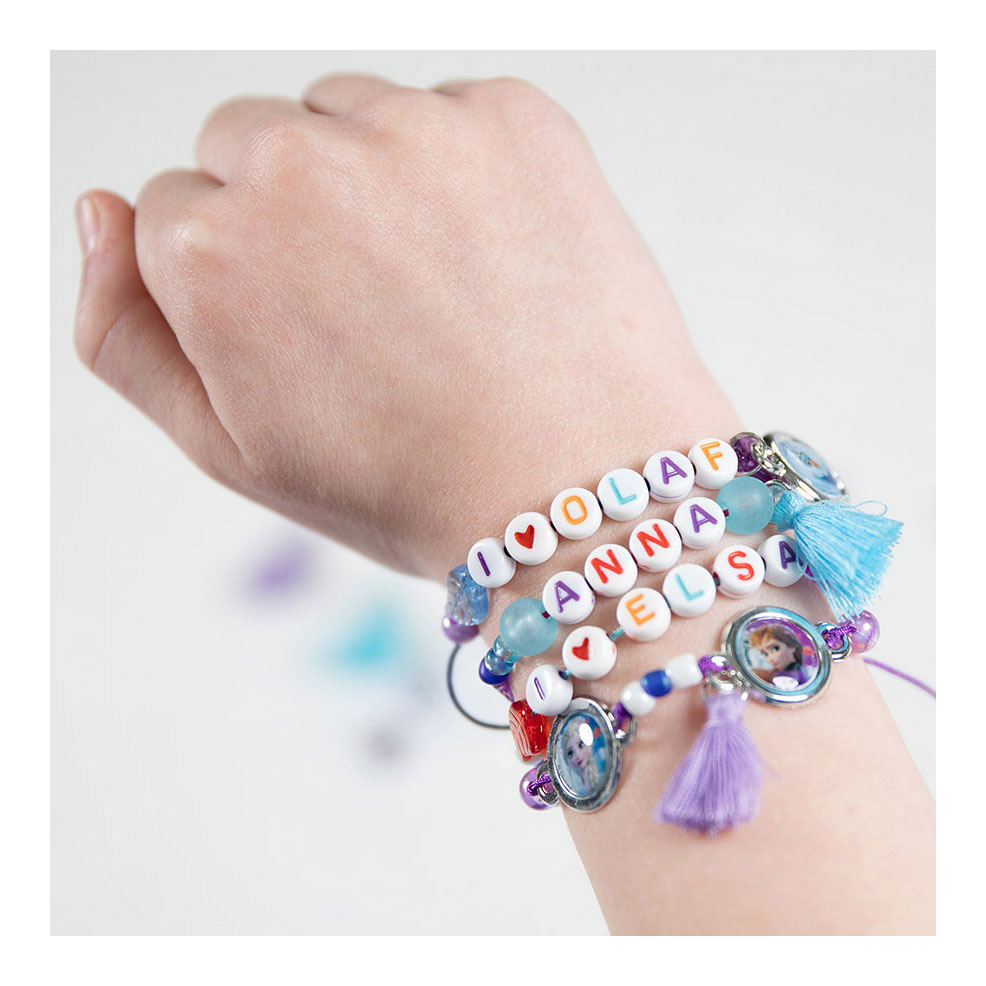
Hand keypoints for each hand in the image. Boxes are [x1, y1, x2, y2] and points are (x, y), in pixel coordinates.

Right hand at [74, 73, 735, 577]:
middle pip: (248, 142)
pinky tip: (491, 260)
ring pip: (345, 115)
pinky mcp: (516, 118)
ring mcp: (416, 128)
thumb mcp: (230, 449)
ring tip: (434, 289)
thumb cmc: (406, 484)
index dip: (238, 285)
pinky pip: (449, 113)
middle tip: (370, 313)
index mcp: (211, 247)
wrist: (581, 491)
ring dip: (370, 180)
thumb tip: (96, 212)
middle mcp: (300, 163)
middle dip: (288, 215)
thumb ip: (124, 334)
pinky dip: (460, 170)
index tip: (302, 340)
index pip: (173, 210)